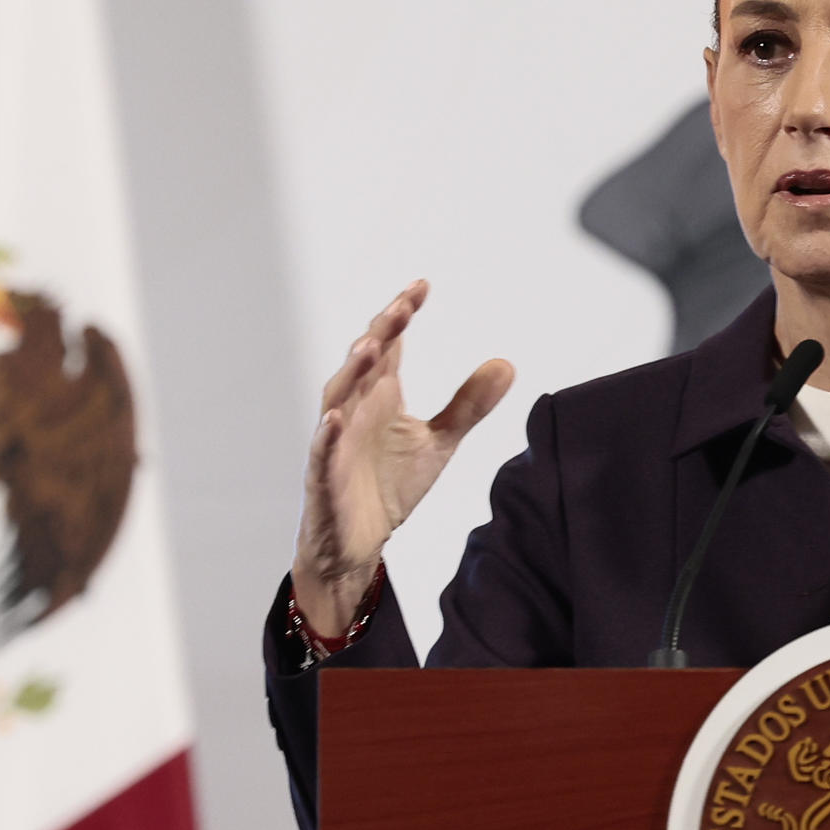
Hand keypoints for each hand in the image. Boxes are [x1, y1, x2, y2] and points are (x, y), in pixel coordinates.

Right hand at [291, 280, 513, 634]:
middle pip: (365, 363)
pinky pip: (322, 453)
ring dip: (353, 373)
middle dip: (382, 333)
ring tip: (371, 346)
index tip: (422, 286)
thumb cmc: (390, 485)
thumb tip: (507, 364)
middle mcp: (354, 410)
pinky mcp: (325, 477)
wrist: (359, 543)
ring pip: (337, 398)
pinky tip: (334, 419)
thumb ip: (469, 404)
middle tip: (402, 306)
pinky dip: (326, 436)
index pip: (390, 345)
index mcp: (380, 396)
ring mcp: (336, 442)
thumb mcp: (440, 441)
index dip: (401, 316)